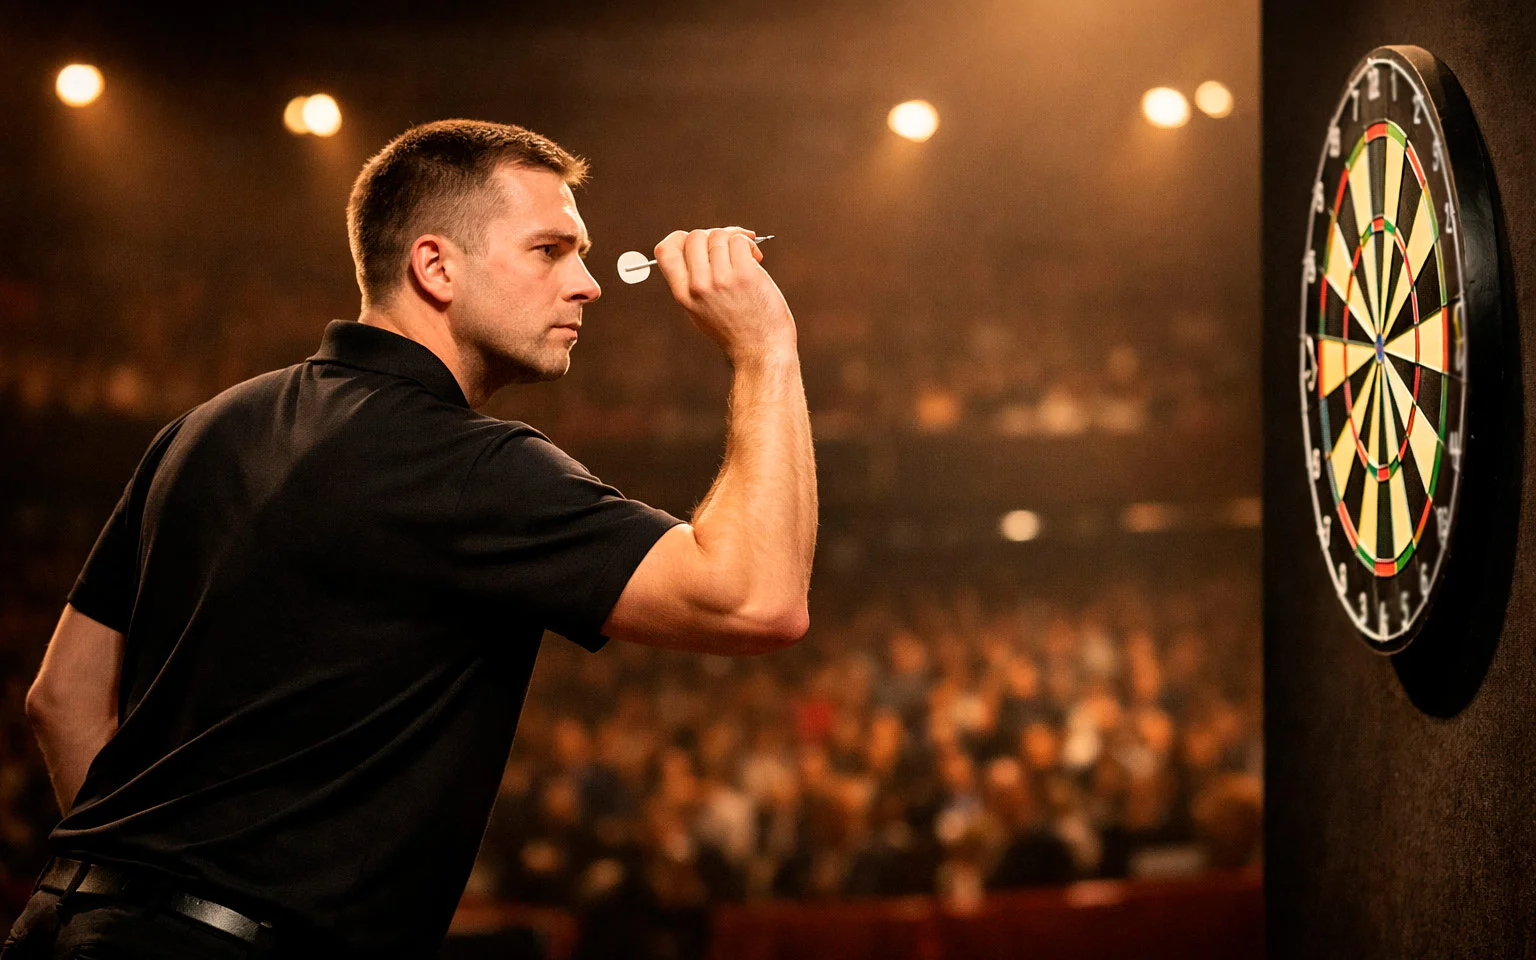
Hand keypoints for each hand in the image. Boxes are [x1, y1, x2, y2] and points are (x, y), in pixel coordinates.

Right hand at [653, 227, 795, 363]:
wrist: (761, 350)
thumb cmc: (735, 330)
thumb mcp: (700, 311)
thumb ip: (691, 282)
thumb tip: (699, 244)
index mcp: (683, 295)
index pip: (665, 250)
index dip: (680, 238)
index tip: (698, 243)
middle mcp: (698, 286)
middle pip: (694, 236)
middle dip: (713, 236)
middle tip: (728, 248)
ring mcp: (721, 280)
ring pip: (720, 235)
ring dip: (735, 239)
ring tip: (748, 256)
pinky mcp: (745, 275)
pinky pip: (740, 241)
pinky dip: (749, 244)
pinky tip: (756, 258)